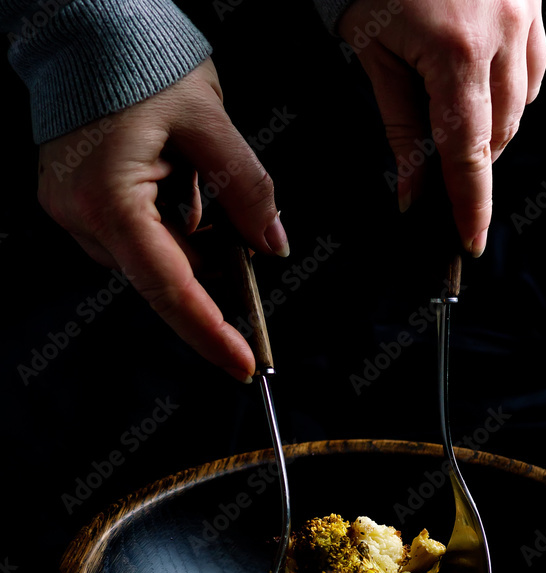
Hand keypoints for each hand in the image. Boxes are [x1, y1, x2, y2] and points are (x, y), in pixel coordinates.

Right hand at [37, 58, 288, 380]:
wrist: (89, 28)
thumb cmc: (143, 62)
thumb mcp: (211, 124)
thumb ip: (246, 190)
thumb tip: (272, 246)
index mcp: (110, 200)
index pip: (170, 288)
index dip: (210, 333)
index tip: (243, 364)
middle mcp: (82, 217)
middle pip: (164, 278)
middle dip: (211, 271)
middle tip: (243, 237)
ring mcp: (72, 214)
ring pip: (153, 260)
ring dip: (190, 241)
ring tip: (194, 179)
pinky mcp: (74, 206)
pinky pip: (136, 239)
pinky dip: (169, 226)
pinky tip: (175, 184)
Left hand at [339, 0, 545, 255]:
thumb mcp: (374, 56)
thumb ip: (400, 129)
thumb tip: (413, 193)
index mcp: (454, 55)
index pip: (468, 154)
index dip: (471, 206)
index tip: (471, 243)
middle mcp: (499, 35)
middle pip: (497, 135)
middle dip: (470, 167)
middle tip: (439, 181)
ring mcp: (522, 16)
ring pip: (520, 106)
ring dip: (490, 133)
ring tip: (453, 131)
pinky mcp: (530, 3)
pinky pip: (532, 69)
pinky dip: (509, 95)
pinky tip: (482, 94)